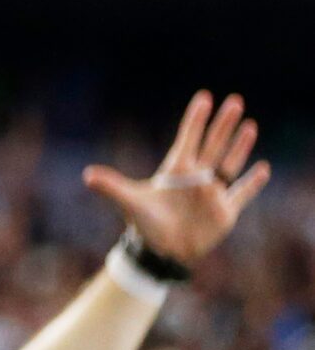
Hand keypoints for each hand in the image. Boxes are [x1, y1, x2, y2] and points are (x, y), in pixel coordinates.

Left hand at [83, 90, 270, 267]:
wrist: (161, 252)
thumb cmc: (144, 225)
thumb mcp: (129, 202)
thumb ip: (111, 187)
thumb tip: (87, 176)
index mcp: (175, 171)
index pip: (188, 138)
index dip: (195, 119)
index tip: (204, 97)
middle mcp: (196, 178)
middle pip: (212, 144)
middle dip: (223, 124)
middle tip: (235, 100)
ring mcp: (211, 193)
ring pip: (229, 163)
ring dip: (239, 145)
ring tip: (249, 124)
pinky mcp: (224, 211)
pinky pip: (242, 193)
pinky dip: (253, 182)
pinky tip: (263, 167)